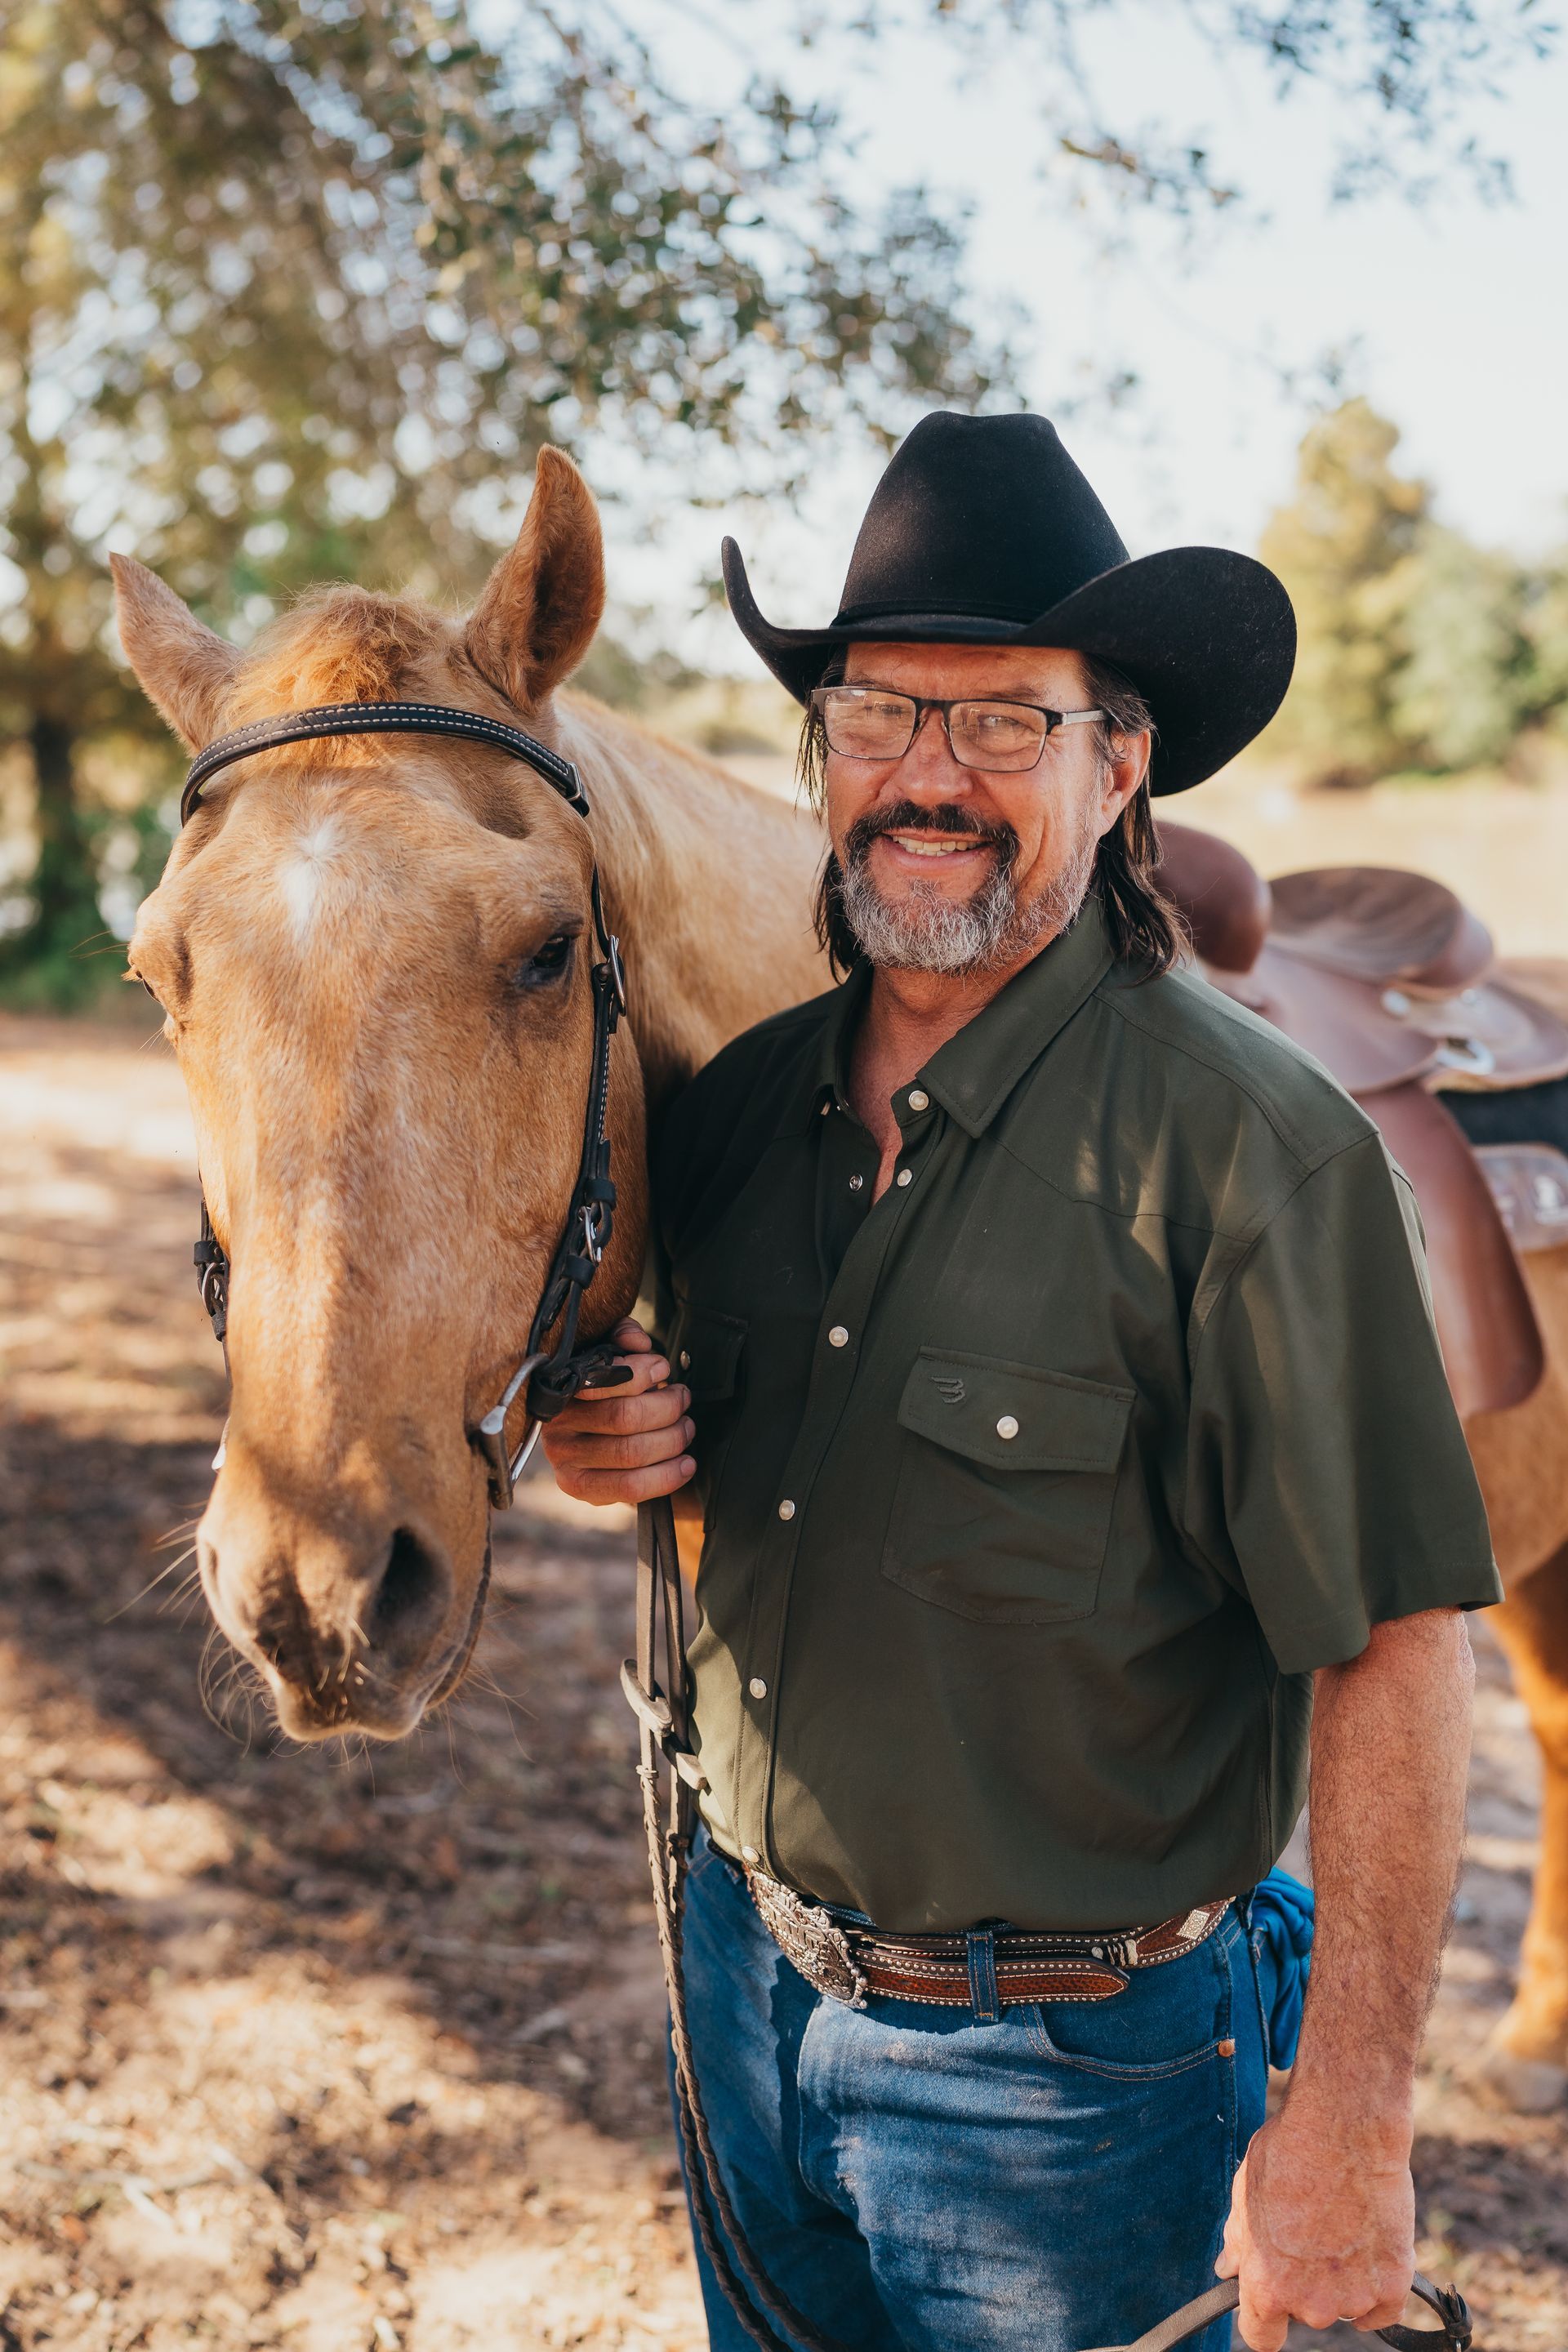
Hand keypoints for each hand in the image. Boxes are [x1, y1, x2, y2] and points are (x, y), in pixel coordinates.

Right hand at [540, 1317, 695, 1506]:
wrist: (585, 1436)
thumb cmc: (604, 1389)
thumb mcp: (607, 1353)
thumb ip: (622, 1337)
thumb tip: (640, 1344)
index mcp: (560, 1388)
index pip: (601, 1380)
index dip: (641, 1374)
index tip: (663, 1369)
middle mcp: (556, 1427)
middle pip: (625, 1417)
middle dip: (667, 1407)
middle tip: (683, 1399)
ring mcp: (564, 1462)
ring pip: (632, 1452)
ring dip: (672, 1438)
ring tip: (687, 1427)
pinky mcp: (580, 1489)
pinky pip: (631, 1488)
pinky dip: (667, 1476)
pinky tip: (686, 1463)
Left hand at [1217, 2108, 1414, 2351]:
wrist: (1345, 2127)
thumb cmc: (1290, 2153)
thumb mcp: (1244, 2194)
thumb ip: (1237, 2242)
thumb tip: (1228, 2268)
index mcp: (1266, 2285)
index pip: (1261, 2338)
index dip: (1262, 2320)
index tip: (1268, 2307)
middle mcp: (1310, 2303)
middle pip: (1304, 2313)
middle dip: (1303, 2283)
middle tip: (1309, 2235)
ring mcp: (1353, 2297)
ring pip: (1343, 2305)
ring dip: (1341, 2279)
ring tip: (1340, 2225)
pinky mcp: (1393, 2285)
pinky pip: (1382, 2310)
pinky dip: (1376, 2287)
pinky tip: (1367, 2248)